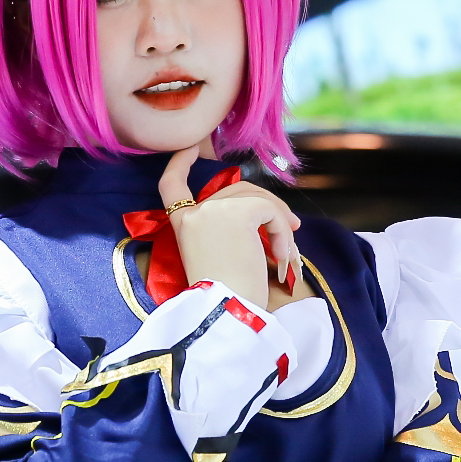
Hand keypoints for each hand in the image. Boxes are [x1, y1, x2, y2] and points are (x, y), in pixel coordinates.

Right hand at [158, 146, 301, 311]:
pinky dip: (282, 231)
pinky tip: (283, 255)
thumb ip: (225, 229)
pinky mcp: (238, 213)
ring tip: (286, 251)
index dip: (180, 163)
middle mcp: (193, 213)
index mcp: (182, 225)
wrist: (227, 313)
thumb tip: (261, 210)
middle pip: (234, 190)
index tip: (192, 148)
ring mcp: (213, 210)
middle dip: (265, 206)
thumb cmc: (226, 296)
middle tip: (288, 229)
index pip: (172, 184)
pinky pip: (269, 210)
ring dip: (277, 221)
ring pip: (256, 197)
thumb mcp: (215, 256)